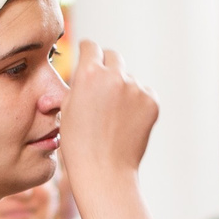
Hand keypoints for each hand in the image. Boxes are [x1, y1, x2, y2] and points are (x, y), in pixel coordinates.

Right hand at [56, 41, 158, 189]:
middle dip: (107, 67)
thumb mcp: (67, 108)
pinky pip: (144, 92)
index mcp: (89, 74)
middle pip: (113, 56)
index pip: (90, 47)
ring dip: (122, 88)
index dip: (87, 53)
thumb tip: (86, 67)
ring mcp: (136, 88)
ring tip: (112, 117)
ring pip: (128, 78)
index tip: (88, 57)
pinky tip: (126, 121)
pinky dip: (137, 102)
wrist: (104, 171)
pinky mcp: (151, 101)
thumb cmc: (78, 144)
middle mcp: (115, 76)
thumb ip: (78, 83)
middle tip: (102, 87)